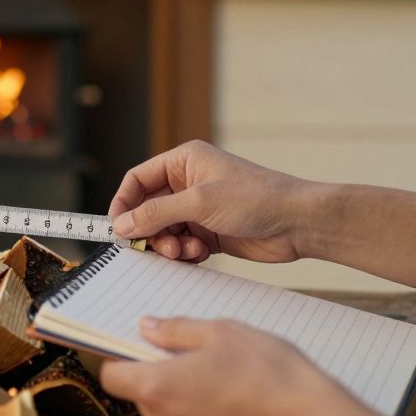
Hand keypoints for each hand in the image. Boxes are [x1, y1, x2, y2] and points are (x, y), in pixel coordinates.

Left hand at [99, 317, 347, 415]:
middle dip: (162, 378)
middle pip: (144, 397)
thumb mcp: (220, 332)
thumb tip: (149, 328)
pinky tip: (235, 409)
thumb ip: (175, 330)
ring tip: (225, 384)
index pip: (112, 376)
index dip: (121, 359)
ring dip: (186, 403)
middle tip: (198, 360)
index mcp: (156, 389)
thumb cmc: (270, 376)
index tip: (137, 349)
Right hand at [109, 140, 313, 263]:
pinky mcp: (209, 232)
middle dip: (150, 231)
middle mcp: (188, 183)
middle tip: (157, 247)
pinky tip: (200, 253)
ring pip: (163, 231)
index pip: (138, 180)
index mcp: (184, 162)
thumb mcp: (199, 203)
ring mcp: (199, 209)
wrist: (297, 222)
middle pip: (148, 210)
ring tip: (186, 251)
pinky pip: (181, 245)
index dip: (124, 203)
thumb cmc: (256, 198)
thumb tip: (122, 226)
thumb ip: (156, 214)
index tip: (118, 228)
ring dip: (168, 245)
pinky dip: (184, 253)